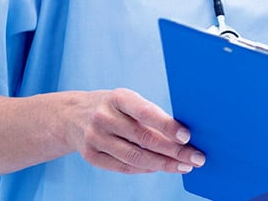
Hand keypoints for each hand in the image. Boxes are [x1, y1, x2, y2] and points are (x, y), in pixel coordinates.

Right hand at [63, 88, 204, 174]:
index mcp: (118, 98)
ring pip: (135, 157)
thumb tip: (182, 136)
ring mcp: (95, 138)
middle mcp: (104, 117)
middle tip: (196, 158)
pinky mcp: (91, 156)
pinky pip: (123, 167)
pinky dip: (145, 169)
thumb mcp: (128, 100)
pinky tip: (161, 167)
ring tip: (183, 166)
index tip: (187, 136)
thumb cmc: (113, 107)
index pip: (145, 113)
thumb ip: (150, 114)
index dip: (167, 126)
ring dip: (163, 164)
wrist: (72, 115)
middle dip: (174, 151)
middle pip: (144, 139)